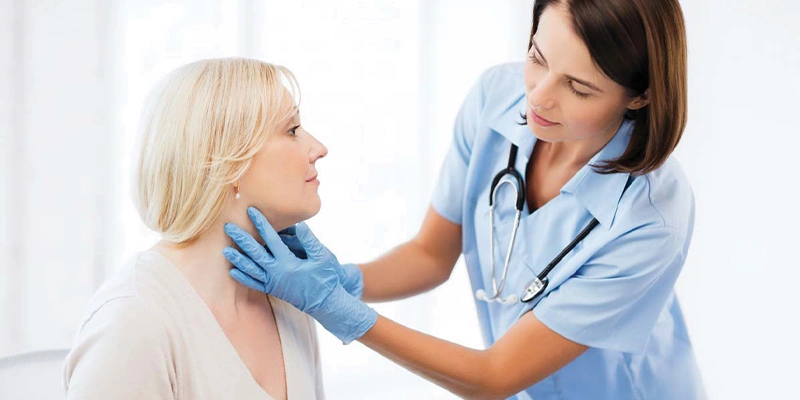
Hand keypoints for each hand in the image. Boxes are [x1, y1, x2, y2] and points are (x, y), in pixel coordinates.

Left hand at [223, 207, 376, 343]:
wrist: (325, 303)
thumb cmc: (325, 278)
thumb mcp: (322, 257)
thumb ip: (310, 241)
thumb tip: (299, 225)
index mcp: (288, 262)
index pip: (270, 238)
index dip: (261, 223)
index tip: (251, 211)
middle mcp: (276, 273)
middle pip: (254, 252)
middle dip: (241, 238)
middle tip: (228, 226)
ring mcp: (273, 283)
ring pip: (250, 269)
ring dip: (237, 258)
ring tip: (225, 249)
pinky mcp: (273, 290)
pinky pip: (253, 284)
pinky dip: (242, 277)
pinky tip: (233, 271)